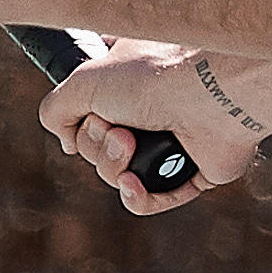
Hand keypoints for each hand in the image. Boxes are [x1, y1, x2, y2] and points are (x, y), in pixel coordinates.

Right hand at [40, 42, 268, 216]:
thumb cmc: (154, 75)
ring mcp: (174, 139)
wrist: (214, 94)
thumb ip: (57, 110)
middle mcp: (151, 105)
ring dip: (113, 165)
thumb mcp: (82, 80)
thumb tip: (68, 143)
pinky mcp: (196, 171)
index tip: (81, 113)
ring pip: (121, 173)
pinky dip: (139, 197)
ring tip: (130, 142)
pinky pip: (156, 199)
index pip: (89, 98)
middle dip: (96, 142)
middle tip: (115, 126)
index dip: (79, 113)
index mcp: (128, 74)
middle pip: (97, 145)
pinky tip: (133, 185)